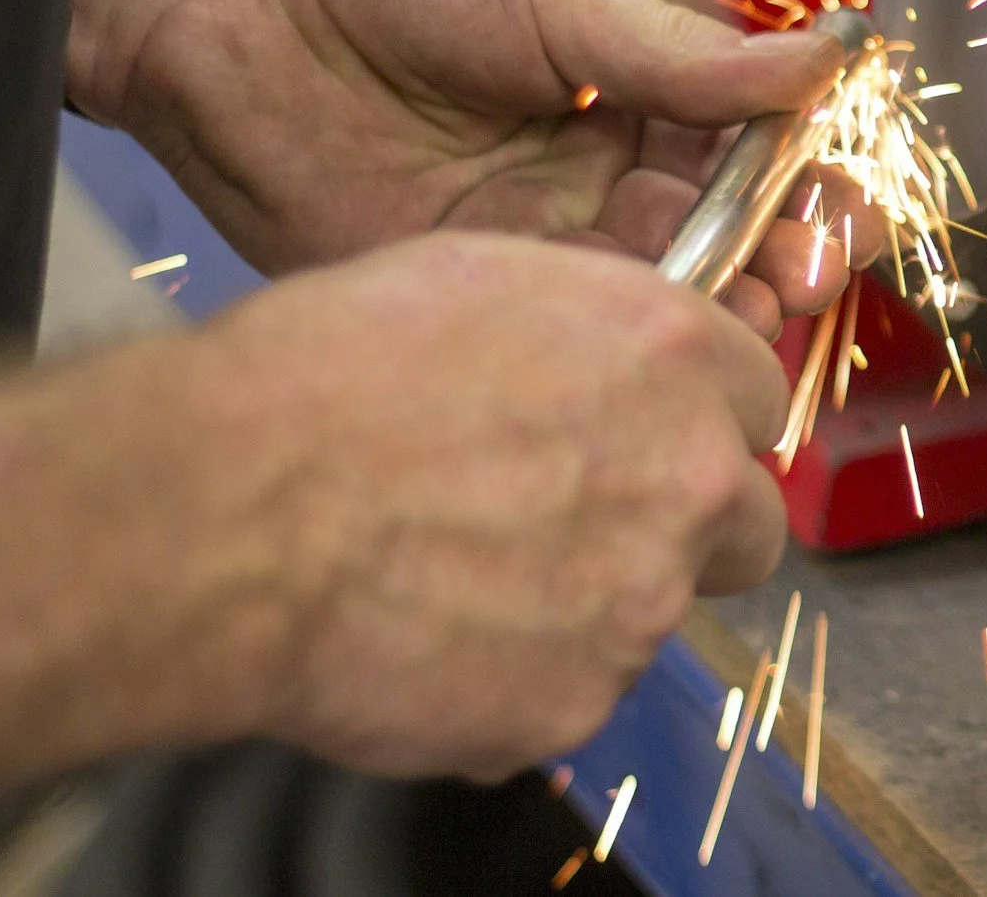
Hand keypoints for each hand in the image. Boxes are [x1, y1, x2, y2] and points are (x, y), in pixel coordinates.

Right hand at [0, 233, 789, 821]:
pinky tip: (428, 633)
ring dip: (588, 601)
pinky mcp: (575, 703)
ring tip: (462, 575)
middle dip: (687, 527)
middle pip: (746, 523)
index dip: (699, 423)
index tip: (656, 438)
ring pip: (650, 613)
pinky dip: (516, 677)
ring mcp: (639, 603)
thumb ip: (591, 335)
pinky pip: (568, 693)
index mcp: (672, 359)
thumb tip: (610, 366)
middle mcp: (685, 478)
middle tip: (588, 525)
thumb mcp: (481, 283)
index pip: (755, 399)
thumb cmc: (322, 377)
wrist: (230, 509)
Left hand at [67, 0, 877, 334]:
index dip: (805, 187)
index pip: (748, 156)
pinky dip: (599, 344)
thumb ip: (684, 58)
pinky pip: (541, 333)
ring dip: (700, 311)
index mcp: (624, 89)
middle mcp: (582, 172)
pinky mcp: (443, 288)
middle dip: (771, 261)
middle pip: (711, 241)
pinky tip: (639, 342)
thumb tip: (829, 62)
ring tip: (739, 309)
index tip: (845, 207)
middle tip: (799, 271)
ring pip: (638, 300)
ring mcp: (515, 236)